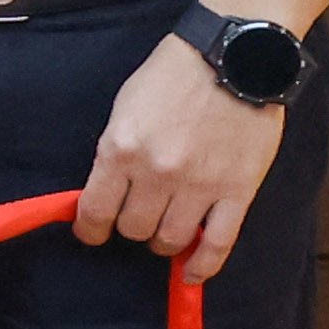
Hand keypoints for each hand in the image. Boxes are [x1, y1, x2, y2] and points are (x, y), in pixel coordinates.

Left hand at [78, 35, 288, 282]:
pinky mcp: (238, 191)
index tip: (92, 233)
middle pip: (133, 228)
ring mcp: (199, 185)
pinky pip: (218, 244)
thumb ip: (114, 151)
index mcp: (120, 148)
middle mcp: (157, 172)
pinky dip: (203, 266)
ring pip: (171, 241)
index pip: (95, 211)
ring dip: (164, 240)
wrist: (234, 56)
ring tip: (167, 227)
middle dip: (132, 226)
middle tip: (141, 214)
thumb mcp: (125, 106)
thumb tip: (104, 191)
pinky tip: (192, 273)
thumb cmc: (174, 75)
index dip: (90, 230)